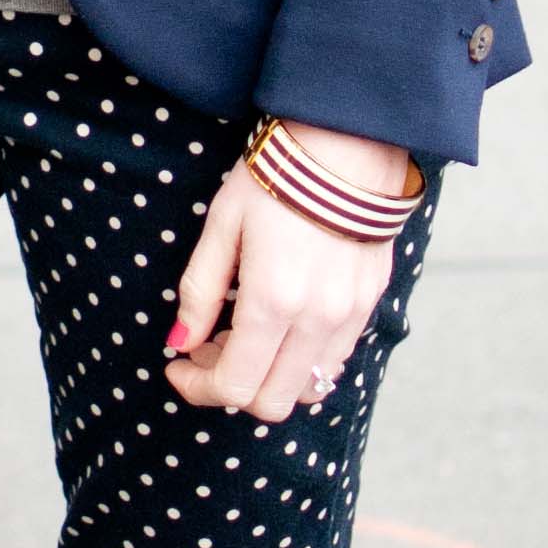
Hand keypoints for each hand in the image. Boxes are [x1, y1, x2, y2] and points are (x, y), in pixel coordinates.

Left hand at [165, 119, 411, 421]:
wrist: (346, 145)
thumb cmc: (275, 179)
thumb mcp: (221, 228)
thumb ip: (200, 293)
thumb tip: (180, 343)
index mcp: (273, 302)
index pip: (234, 385)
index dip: (197, 387)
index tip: (177, 366)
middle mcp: (317, 320)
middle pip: (271, 402)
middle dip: (230, 387)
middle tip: (208, 349)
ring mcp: (350, 316)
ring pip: (307, 389)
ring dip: (269, 376)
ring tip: (244, 334)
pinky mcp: (370, 304)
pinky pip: (334, 360)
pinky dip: (300, 359)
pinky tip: (280, 322)